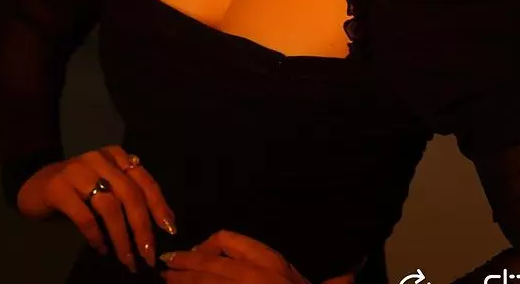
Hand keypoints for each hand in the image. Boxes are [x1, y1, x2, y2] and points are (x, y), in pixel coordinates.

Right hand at [17, 145, 176, 272]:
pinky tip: (100, 248)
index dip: (159, 205)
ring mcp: (78, 170)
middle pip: (130, 195)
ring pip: (110, 206)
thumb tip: (159, 224)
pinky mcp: (59, 187)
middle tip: (147, 254)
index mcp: (117, 156)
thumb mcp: (107, 184)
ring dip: (121, 237)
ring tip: (126, 259)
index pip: (144, 180)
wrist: (36, 186)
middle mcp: (100, 158)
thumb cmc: (79, 189)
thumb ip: (128, 195)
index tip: (169, 229)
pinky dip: (96, 235)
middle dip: (142, 228)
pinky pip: (84, 215)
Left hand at [160, 230, 353, 283]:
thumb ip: (338, 279)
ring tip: (165, 281)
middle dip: (183, 264)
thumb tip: (355, 266)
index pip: (230, 240)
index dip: (207, 245)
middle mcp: (255, 276)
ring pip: (203, 283)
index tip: (195, 252)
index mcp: (274, 264)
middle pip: (209, 263)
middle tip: (165, 265)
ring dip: (180, 282)